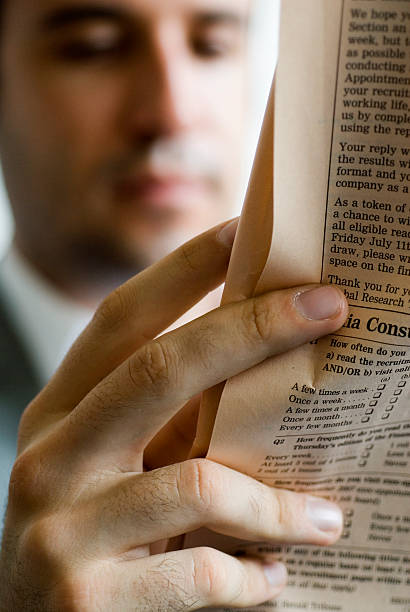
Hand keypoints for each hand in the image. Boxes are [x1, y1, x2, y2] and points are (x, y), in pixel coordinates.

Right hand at [0, 220, 346, 610]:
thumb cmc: (93, 535)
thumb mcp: (118, 468)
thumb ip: (170, 424)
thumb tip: (263, 373)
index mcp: (60, 411)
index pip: (121, 319)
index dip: (183, 270)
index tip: (247, 230)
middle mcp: (51, 455)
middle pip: (159, 368)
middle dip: (252, 329)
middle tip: (330, 304)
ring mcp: (59, 525)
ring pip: (196, 482)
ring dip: (276, 504)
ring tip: (328, 518)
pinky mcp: (83, 596)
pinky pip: (198, 571)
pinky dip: (251, 576)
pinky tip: (272, 580)